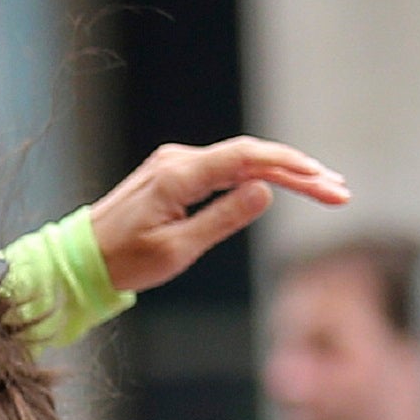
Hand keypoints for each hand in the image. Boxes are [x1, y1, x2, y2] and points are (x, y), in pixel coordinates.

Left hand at [90, 138, 348, 294]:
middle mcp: (179, 160)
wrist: (80, 262)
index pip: (249, 158)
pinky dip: (256, 177)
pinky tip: (283, 185)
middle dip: (299, 171)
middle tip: (339, 190)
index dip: (293, 168)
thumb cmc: (124, 263)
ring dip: (282, 173)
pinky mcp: (174, 176)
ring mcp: (176, 164)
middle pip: (251, 156)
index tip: (326, 182)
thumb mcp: (177, 251)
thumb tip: (266, 191)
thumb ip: (223, 219)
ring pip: (240, 162)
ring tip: (323, 187)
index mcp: (179, 175)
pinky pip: (224, 170)